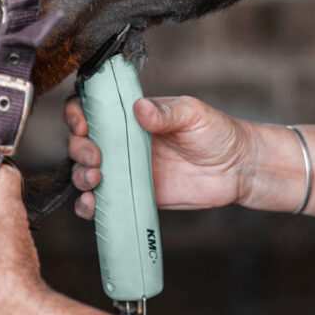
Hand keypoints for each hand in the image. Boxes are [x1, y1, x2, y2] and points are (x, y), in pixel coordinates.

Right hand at [65, 94, 253, 218]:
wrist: (236, 169)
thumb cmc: (216, 132)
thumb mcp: (192, 114)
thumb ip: (166, 113)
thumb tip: (140, 108)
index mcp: (133, 114)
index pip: (93, 107)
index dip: (77, 113)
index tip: (83, 124)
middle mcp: (123, 140)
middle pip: (82, 141)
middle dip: (79, 148)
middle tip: (97, 157)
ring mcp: (126, 169)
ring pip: (86, 172)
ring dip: (80, 176)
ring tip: (96, 179)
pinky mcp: (134, 196)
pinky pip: (103, 202)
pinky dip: (88, 206)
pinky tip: (91, 206)